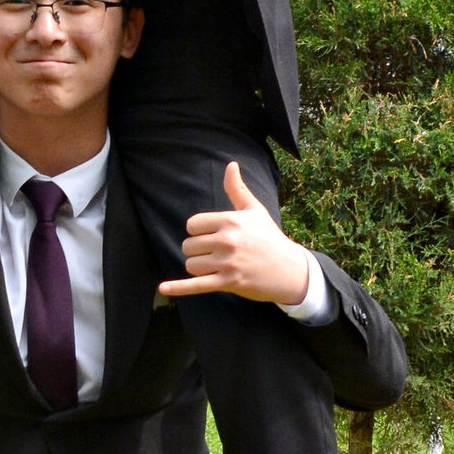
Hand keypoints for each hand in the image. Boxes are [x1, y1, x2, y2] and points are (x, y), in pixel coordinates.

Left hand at [158, 163, 312, 306]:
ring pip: (191, 265)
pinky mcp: (228, 282)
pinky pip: (196, 285)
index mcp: (230, 220)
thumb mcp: (254, 211)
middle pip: (189, 246)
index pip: (192, 225)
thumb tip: (230, 165)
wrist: (290, 270)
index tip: (212, 236)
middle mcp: (227, 240)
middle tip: (217, 253)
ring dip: (199, 267)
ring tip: (218, 266)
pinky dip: (179, 288)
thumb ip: (237, 189)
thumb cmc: (270, 238)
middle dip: (198, 251)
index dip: (198, 232)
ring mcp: (227, 262)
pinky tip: (163, 288)